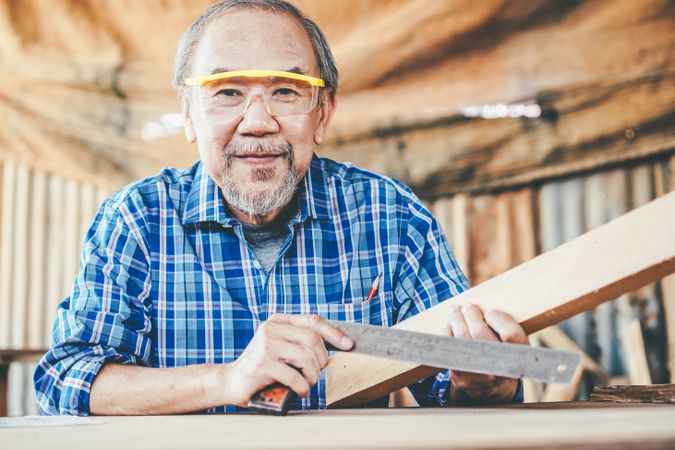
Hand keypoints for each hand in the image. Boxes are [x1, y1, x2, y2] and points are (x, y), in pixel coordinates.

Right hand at [219, 314, 353, 405]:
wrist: (232, 381)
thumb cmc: (263, 367)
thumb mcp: (282, 347)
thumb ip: (301, 342)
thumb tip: (337, 344)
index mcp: (278, 321)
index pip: (313, 320)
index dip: (334, 332)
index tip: (348, 345)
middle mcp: (272, 328)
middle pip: (312, 339)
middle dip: (321, 360)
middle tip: (316, 374)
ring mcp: (266, 345)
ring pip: (306, 357)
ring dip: (312, 376)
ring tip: (307, 384)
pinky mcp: (263, 364)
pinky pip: (294, 376)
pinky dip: (302, 387)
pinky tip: (299, 391)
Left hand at [445, 303, 528, 403]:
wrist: (494, 389)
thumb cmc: (504, 355)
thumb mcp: (515, 342)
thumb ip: (506, 325)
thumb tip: (481, 309)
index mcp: (519, 357)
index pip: (510, 334)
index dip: (497, 318)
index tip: (490, 312)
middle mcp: (499, 369)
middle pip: (479, 334)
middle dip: (470, 314)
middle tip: (466, 306)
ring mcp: (478, 375)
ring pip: (460, 339)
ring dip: (455, 320)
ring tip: (455, 311)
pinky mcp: (460, 377)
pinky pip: (449, 349)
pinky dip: (447, 334)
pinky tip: (451, 327)